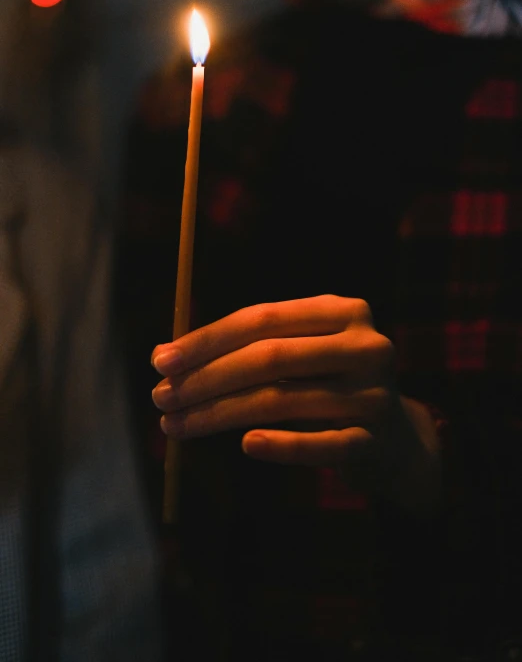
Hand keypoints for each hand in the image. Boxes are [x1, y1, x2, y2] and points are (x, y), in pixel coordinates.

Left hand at [152, 295, 439, 514]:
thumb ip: (247, 348)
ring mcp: (374, 393)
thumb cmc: (328, 386)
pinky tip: (246, 445)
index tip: (161, 361)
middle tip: (160, 398)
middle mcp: (365, 345)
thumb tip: (165, 356)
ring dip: (219, 415)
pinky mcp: (374, 440)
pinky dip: (280, 445)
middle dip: (206, 379)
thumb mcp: (300, 353)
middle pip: (269, 358)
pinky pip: (319, 445)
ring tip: (177, 426)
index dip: (208, 339)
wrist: (395, 439)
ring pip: (282, 401)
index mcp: (342, 311)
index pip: (263, 319)